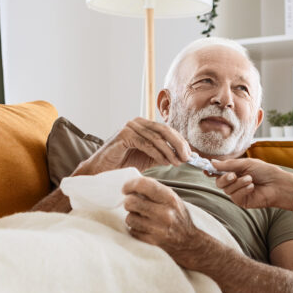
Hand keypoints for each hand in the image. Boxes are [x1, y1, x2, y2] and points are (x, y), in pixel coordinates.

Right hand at [74, 118, 191, 175]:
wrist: (102, 170)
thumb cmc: (124, 163)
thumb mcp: (148, 158)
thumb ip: (164, 154)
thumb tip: (184, 155)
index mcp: (144, 125)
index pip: (167, 129)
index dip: (180, 141)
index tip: (190, 154)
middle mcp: (137, 122)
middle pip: (164, 130)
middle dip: (178, 144)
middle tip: (187, 157)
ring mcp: (130, 126)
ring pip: (156, 137)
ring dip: (169, 151)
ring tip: (177, 162)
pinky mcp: (124, 134)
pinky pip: (146, 143)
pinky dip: (157, 153)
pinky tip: (164, 162)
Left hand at [122, 176, 206, 266]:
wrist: (190, 244)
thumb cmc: (179, 219)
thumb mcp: (174, 200)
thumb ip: (156, 192)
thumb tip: (133, 186)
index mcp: (170, 199)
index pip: (143, 185)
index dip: (130, 185)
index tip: (126, 188)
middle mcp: (164, 213)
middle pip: (131, 202)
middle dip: (128, 202)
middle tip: (131, 204)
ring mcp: (158, 229)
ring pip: (130, 218)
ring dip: (132, 217)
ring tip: (141, 218)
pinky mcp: (152, 241)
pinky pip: (133, 231)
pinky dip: (135, 229)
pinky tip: (144, 228)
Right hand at [209, 158, 292, 210]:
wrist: (278, 184)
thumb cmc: (265, 172)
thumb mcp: (246, 164)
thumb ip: (229, 164)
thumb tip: (212, 162)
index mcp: (235, 171)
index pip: (218, 172)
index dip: (211, 171)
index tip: (207, 169)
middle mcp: (234, 183)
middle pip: (219, 182)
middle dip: (224, 178)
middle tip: (233, 175)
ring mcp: (238, 193)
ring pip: (226, 189)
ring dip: (238, 183)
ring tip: (250, 179)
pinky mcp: (242, 202)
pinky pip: (234, 196)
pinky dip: (243, 189)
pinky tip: (252, 187)